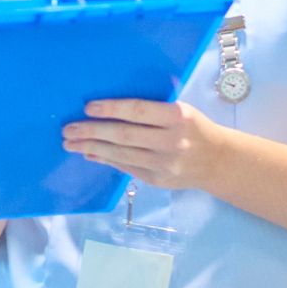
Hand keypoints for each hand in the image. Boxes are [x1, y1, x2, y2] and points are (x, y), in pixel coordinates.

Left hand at [63, 98, 231, 190]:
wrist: (218, 161)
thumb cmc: (193, 128)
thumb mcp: (181, 110)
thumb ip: (152, 109)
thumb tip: (110, 108)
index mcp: (177, 117)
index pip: (137, 111)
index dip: (110, 108)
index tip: (87, 107)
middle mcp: (171, 141)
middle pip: (124, 135)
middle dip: (92, 131)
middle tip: (68, 129)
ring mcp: (164, 164)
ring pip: (121, 154)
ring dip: (92, 148)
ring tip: (71, 143)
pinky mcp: (158, 180)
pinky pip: (126, 167)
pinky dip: (105, 160)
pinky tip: (89, 154)